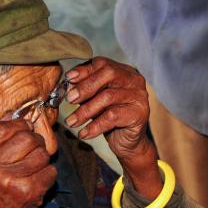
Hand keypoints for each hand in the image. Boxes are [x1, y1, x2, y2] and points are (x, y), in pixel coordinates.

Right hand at [0, 120, 56, 207]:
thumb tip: (12, 116)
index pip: (1, 128)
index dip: (18, 126)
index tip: (24, 131)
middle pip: (26, 137)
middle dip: (34, 143)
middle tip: (32, 154)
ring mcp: (9, 181)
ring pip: (41, 154)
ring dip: (42, 162)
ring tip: (32, 173)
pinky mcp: (28, 193)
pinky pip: (51, 172)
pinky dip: (48, 178)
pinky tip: (36, 186)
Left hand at [63, 57, 161, 199]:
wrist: (128, 143)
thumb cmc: (109, 118)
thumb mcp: (95, 100)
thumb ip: (85, 90)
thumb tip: (68, 84)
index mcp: (124, 71)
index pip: (103, 64)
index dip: (84, 70)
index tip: (68, 79)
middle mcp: (134, 80)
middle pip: (108, 74)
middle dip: (85, 87)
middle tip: (69, 100)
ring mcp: (139, 96)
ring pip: (108, 97)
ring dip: (85, 110)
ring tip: (71, 122)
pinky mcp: (139, 113)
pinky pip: (112, 117)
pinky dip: (94, 126)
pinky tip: (84, 133)